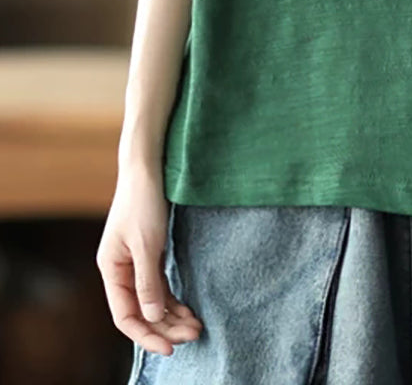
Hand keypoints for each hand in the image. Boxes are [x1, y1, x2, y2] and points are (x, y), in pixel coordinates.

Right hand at [95, 165, 203, 355]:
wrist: (147, 167)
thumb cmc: (143, 201)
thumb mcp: (147, 243)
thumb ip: (148, 281)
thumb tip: (152, 317)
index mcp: (111, 270)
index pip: (125, 316)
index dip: (146, 335)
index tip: (171, 347)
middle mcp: (120, 271)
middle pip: (140, 312)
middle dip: (165, 327)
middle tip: (193, 335)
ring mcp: (134, 264)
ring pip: (152, 301)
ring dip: (172, 316)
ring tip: (196, 327)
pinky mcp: (149, 254)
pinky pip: (159, 286)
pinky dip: (173, 300)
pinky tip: (187, 310)